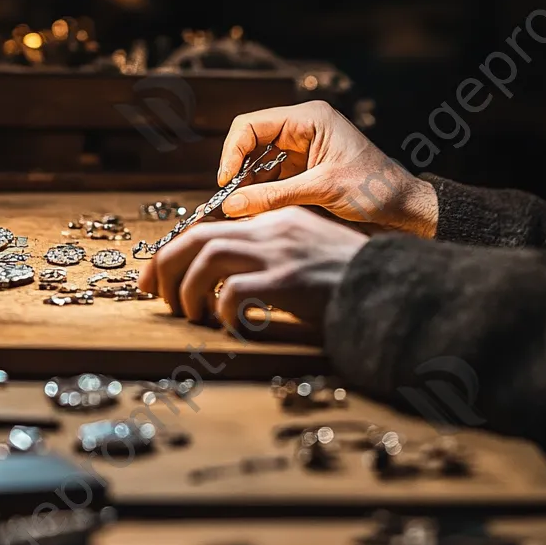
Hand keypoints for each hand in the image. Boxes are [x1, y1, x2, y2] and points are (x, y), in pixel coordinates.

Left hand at [136, 206, 368, 334]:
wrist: (391, 286)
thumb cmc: (351, 278)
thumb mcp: (309, 251)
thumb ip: (274, 251)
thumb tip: (230, 275)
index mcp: (277, 219)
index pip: (212, 226)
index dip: (177, 250)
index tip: (160, 275)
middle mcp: (274, 229)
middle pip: (198, 236)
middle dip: (165, 264)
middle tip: (154, 294)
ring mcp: (281, 253)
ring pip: (207, 258)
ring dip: (186, 289)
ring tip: (188, 314)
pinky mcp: (288, 282)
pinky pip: (233, 292)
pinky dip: (219, 310)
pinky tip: (225, 325)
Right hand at [216, 100, 437, 236]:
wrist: (405, 206)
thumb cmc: (375, 188)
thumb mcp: (321, 190)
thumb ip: (273, 196)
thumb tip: (232, 204)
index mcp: (309, 118)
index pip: (252, 125)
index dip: (232, 152)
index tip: (225, 181)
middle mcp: (303, 127)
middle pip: (252, 142)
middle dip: (238, 170)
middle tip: (229, 200)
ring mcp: (303, 148)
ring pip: (259, 162)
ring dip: (249, 184)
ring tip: (242, 210)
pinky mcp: (305, 168)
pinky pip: (272, 176)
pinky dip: (262, 193)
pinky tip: (257, 210)